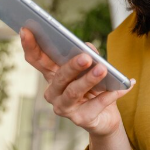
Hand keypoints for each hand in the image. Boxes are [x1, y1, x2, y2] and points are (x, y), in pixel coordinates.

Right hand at [19, 28, 134, 135]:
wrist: (106, 118)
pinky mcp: (80, 119)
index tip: (26, 29)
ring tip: (102, 69)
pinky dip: (110, 95)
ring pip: (73, 92)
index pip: (37, 60)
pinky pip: (96, 105)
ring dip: (89, 80)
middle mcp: (53, 92)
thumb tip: (88, 48)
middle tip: (85, 57)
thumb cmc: (96, 88)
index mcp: (53, 76)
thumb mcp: (92, 68)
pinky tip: (123, 87)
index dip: (30, 45)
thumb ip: (89, 55)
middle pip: (59, 76)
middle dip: (72, 66)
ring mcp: (64, 108)